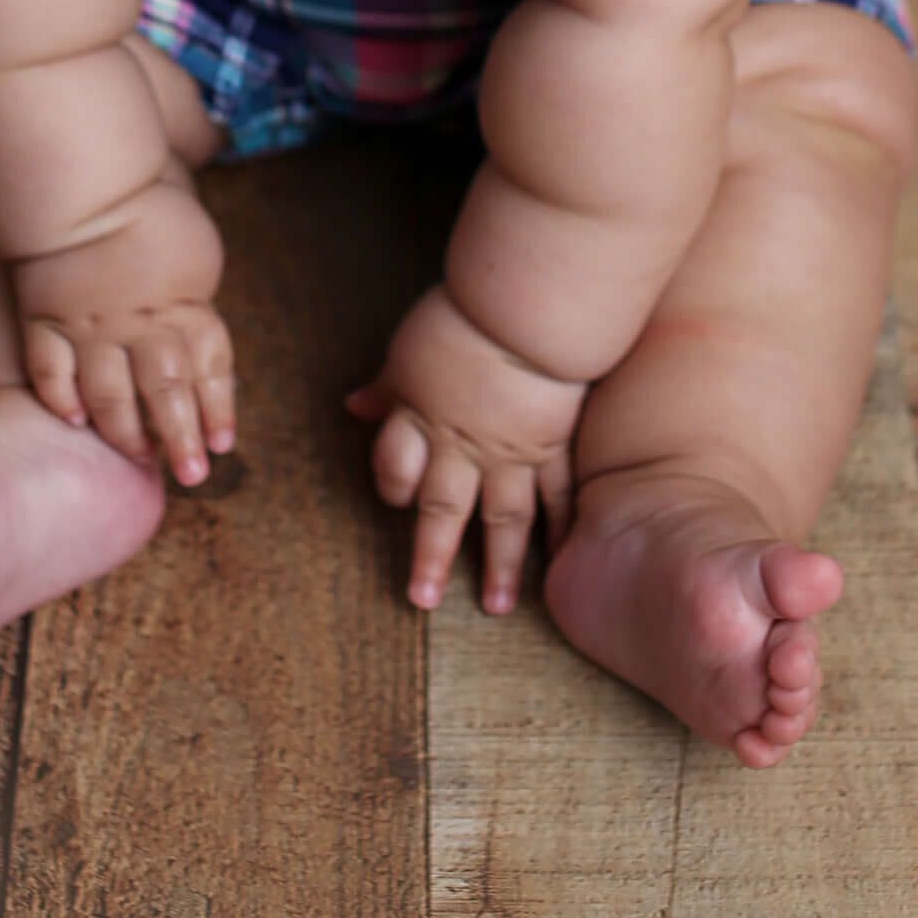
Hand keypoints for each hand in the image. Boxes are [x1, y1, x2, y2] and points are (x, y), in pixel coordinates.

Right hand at [13, 179, 234, 486]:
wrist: (84, 181)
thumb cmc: (146, 204)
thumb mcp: (192, 245)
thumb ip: (194, 290)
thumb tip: (204, 319)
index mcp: (183, 302)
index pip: (210, 366)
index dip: (219, 407)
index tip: (224, 442)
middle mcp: (139, 323)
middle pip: (166, 392)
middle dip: (181, 439)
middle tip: (191, 476)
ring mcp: (89, 325)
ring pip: (109, 394)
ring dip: (125, 431)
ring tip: (138, 457)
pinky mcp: (44, 317)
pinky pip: (49, 370)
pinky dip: (60, 399)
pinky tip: (72, 421)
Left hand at [346, 283, 583, 614]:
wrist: (525, 309)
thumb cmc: (463, 317)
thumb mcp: (408, 347)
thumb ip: (387, 386)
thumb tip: (354, 405)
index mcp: (421, 419)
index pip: (396, 468)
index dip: (391, 484)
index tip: (393, 500)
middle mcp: (462, 447)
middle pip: (442, 512)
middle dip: (432, 558)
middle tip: (423, 600)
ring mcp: (511, 453)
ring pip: (503, 520)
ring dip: (499, 567)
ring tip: (497, 608)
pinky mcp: (553, 443)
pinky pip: (557, 494)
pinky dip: (560, 527)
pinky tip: (563, 558)